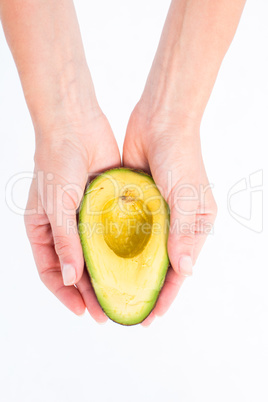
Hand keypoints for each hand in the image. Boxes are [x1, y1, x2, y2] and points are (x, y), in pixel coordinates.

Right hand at [25, 109, 120, 321]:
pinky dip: (120, 250)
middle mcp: (64, 228)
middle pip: (76, 268)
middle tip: (107, 312)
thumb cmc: (55, 163)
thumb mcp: (56, 205)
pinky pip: (112, 234)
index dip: (64, 294)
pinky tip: (134, 264)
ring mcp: (85, 218)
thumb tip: (70, 278)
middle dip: (89, 292)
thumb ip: (64, 241)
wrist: (75, 125)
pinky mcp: (104, 207)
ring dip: (107, 274)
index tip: (82, 311)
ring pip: (96, 255)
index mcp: (43, 230)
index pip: (51, 271)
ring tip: (123, 294)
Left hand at [123, 102, 216, 325]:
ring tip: (110, 291)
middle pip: (158, 265)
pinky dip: (116, 245)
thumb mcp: (186, 194)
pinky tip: (102, 259)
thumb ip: (184, 231)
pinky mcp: (136, 202)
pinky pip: (126, 230)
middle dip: (145, 288)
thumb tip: (186, 269)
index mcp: (193, 225)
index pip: (180, 269)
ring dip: (128, 269)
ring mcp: (154, 214)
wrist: (160, 120)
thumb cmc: (181, 155)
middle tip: (125, 309)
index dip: (166, 295)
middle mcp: (174, 224)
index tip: (149, 317)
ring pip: (140, 251)